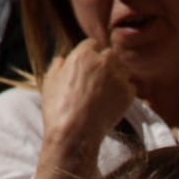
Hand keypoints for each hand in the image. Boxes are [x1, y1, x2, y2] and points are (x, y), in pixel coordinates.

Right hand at [34, 40, 136, 178]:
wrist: (75, 134)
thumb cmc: (58, 108)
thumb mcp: (49, 82)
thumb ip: (57, 65)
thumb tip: (63, 59)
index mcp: (83, 55)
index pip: (92, 44)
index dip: (89, 54)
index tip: (87, 66)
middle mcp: (103, 62)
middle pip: (110, 54)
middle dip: (106, 62)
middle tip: (98, 78)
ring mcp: (118, 77)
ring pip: (123, 69)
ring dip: (116, 75)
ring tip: (105, 91)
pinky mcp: (128, 93)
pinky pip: (130, 87)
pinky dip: (123, 92)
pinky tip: (112, 102)